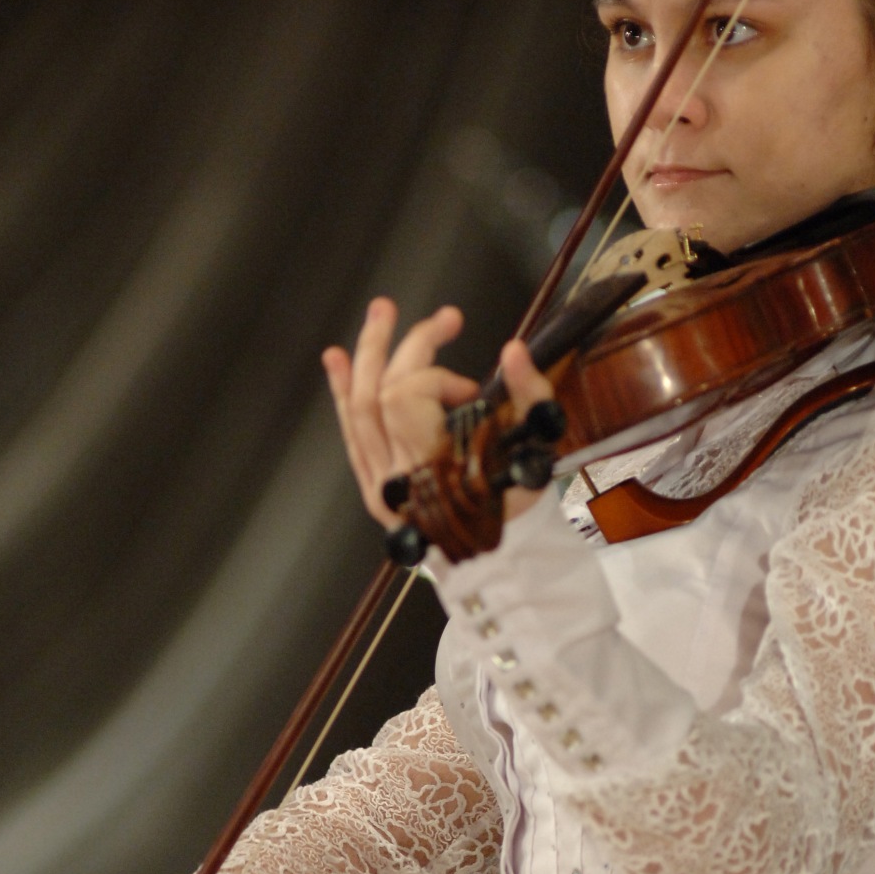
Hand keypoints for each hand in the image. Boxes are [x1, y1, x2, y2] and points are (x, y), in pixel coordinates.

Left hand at [323, 300, 556, 528]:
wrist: (498, 558)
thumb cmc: (517, 503)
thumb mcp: (537, 448)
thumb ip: (531, 396)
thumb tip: (514, 351)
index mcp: (437, 467)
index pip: (410, 396)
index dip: (439, 377)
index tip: (471, 391)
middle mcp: (400, 475)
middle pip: (381, 391)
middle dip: (408, 344)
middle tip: (443, 318)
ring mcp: (381, 483)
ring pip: (358, 408)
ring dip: (368, 355)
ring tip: (381, 314)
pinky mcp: (373, 486)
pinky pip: (351, 432)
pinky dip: (343, 391)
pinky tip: (337, 359)